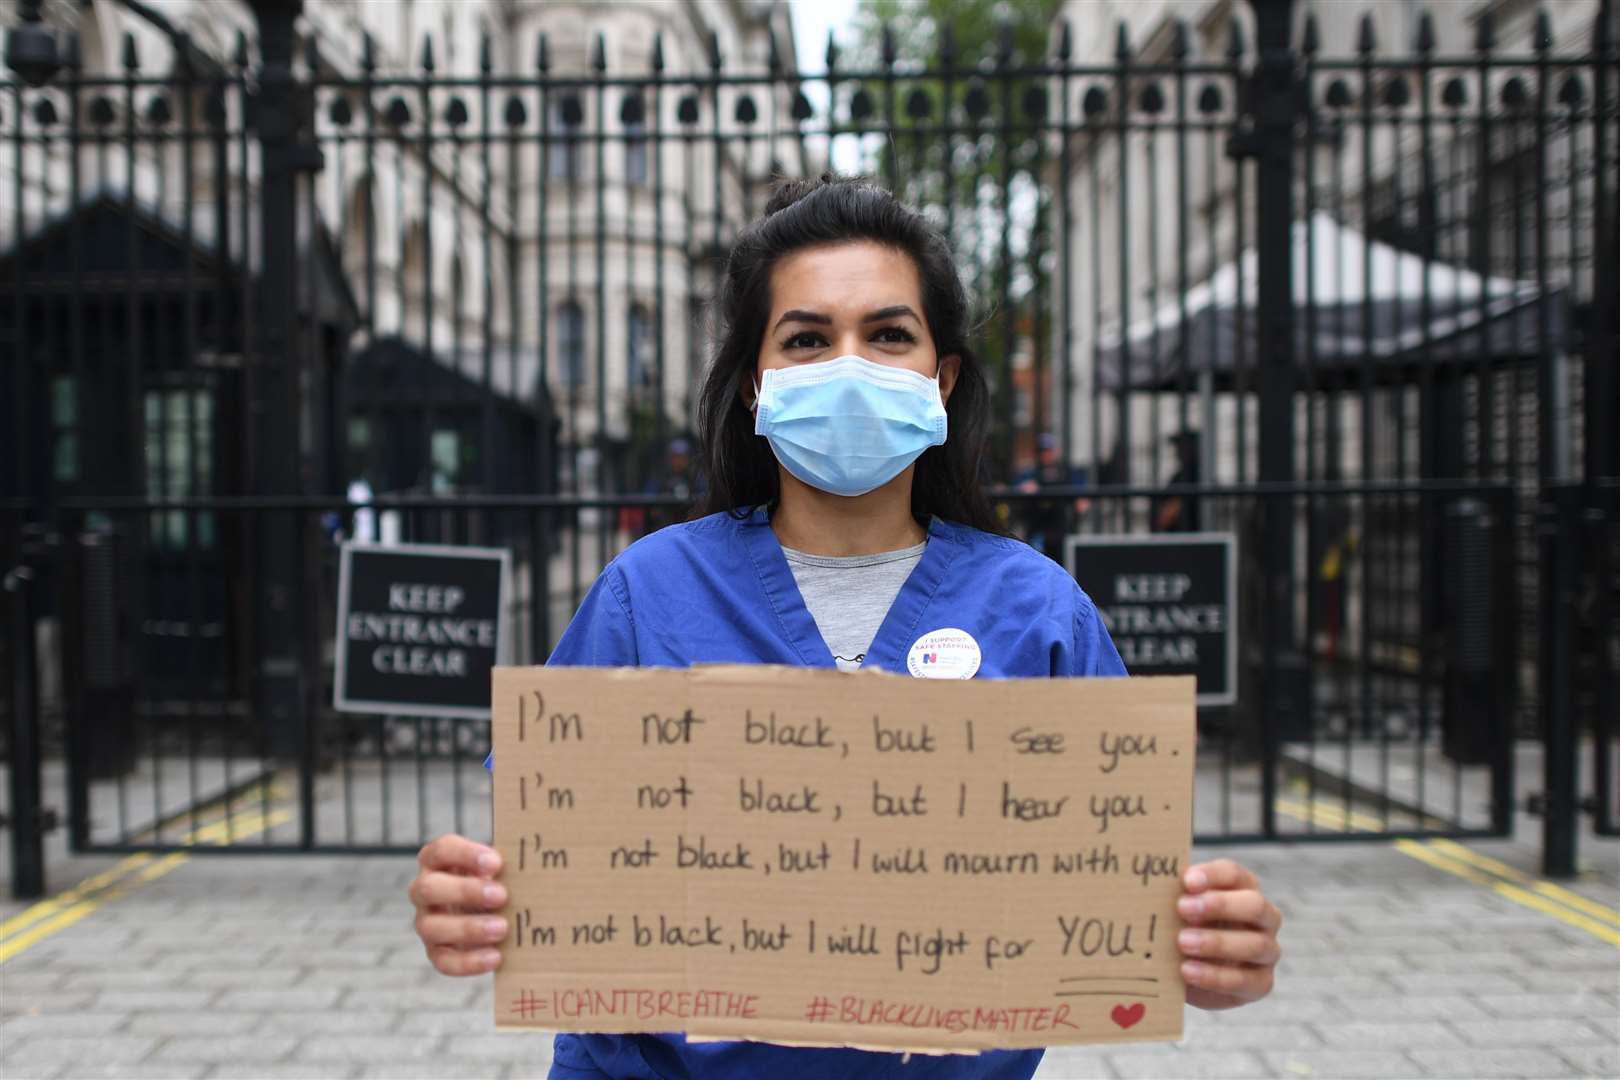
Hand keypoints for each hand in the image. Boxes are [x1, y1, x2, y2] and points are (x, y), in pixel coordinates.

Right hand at [410, 833, 507, 975]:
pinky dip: (469, 961)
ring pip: (431, 927)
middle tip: (502, 895)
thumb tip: (532, 870)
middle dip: (465, 892)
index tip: (496, 863)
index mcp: (437, 860)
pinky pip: (443, 960)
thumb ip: (505, 866)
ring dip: (468, 928)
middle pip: (429, 888)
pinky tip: (496, 957)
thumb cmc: (494, 879)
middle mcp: (424, 890)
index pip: (442, 850)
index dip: (466, 855)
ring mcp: (426, 921)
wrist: (492, 909)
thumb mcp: (496, 869)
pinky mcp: (435, 950)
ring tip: (502, 928)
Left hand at [1177, 859, 1280, 1009]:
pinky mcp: (1261, 982)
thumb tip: (1151, 884)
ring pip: (1256, 944)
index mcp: (1242, 889)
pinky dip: (1216, 977)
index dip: (1212, 876)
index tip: (1186, 881)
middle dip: (1220, 906)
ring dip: (1217, 943)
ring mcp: (1267, 950)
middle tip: (1182, 908)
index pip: (1234, 874)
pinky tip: (1188, 971)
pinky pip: (1247, 980)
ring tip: (1182, 942)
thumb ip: (1171, 897)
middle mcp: (1263, 917)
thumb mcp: (1177, 910)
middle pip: (1254, 905)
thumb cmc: (1181, 927)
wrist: (1187, 971)